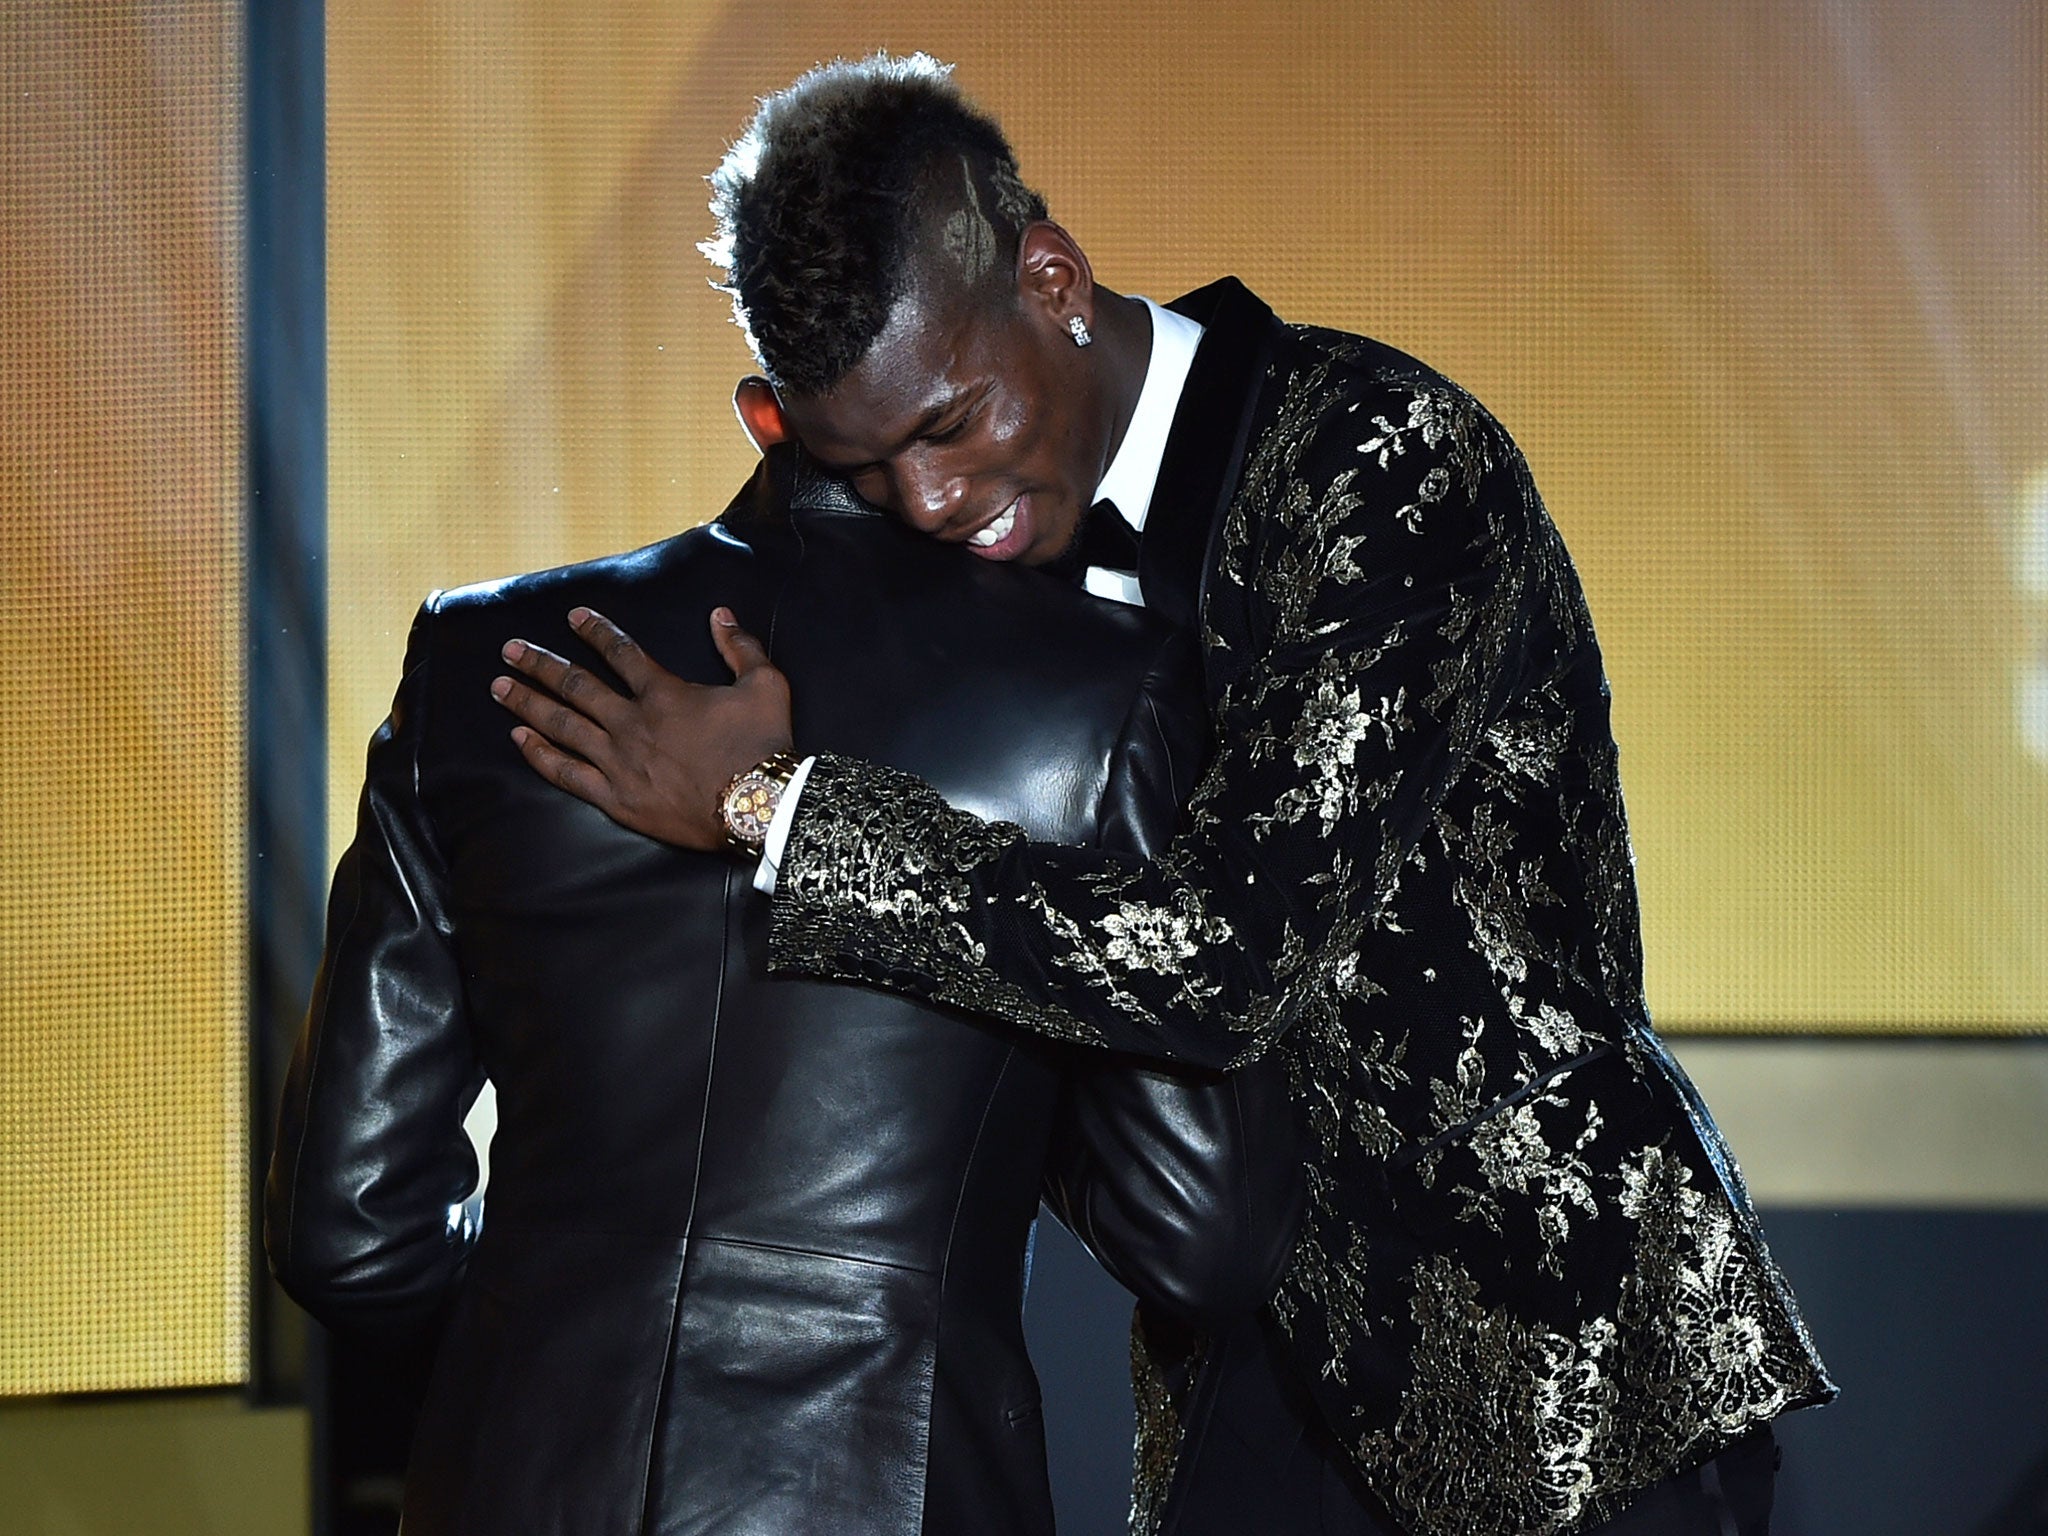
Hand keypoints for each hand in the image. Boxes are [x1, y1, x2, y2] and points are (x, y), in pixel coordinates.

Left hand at [490, 606, 791, 849]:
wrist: (760, 807)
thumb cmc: (764, 745)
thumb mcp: (766, 685)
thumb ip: (740, 647)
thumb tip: (720, 615)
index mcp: (664, 694)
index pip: (620, 653)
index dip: (594, 631)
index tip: (571, 617)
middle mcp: (632, 723)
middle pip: (575, 686)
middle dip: (538, 664)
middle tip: (509, 650)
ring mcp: (619, 762)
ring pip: (562, 726)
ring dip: (528, 703)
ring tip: (500, 687)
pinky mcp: (617, 798)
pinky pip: (567, 774)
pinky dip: (540, 755)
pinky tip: (520, 739)